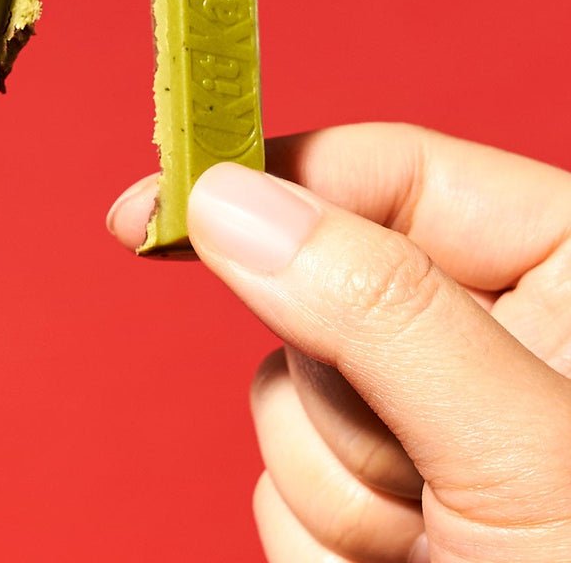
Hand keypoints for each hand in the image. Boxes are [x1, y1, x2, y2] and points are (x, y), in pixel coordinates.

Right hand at [107, 123, 570, 561]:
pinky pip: (285, 481)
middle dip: (331, 386)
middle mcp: (491, 336)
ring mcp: (428, 419)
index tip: (166, 199)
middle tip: (404, 468)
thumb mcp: (520, 455)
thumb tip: (228, 200)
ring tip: (425, 547)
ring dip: (333, 484)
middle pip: (321, 287)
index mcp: (566, 274)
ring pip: (288, 395)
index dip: (275, 173)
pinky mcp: (380, 495)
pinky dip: (323, 540)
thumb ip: (378, 310)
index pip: (393, 171)